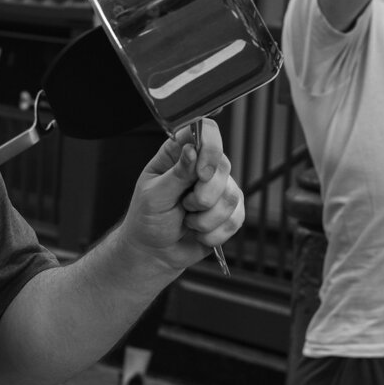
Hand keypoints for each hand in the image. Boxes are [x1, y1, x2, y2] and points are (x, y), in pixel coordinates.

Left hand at [123, 119, 243, 268]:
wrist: (154, 252)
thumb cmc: (147, 219)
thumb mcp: (155, 195)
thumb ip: (176, 174)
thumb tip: (192, 150)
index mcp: (178, 154)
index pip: (204, 132)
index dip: (210, 148)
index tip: (202, 173)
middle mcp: (201, 166)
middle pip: (223, 166)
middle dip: (204, 196)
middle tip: (184, 206)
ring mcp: (217, 188)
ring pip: (231, 195)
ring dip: (206, 218)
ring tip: (188, 221)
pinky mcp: (228, 210)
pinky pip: (236, 217)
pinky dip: (215, 232)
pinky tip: (199, 233)